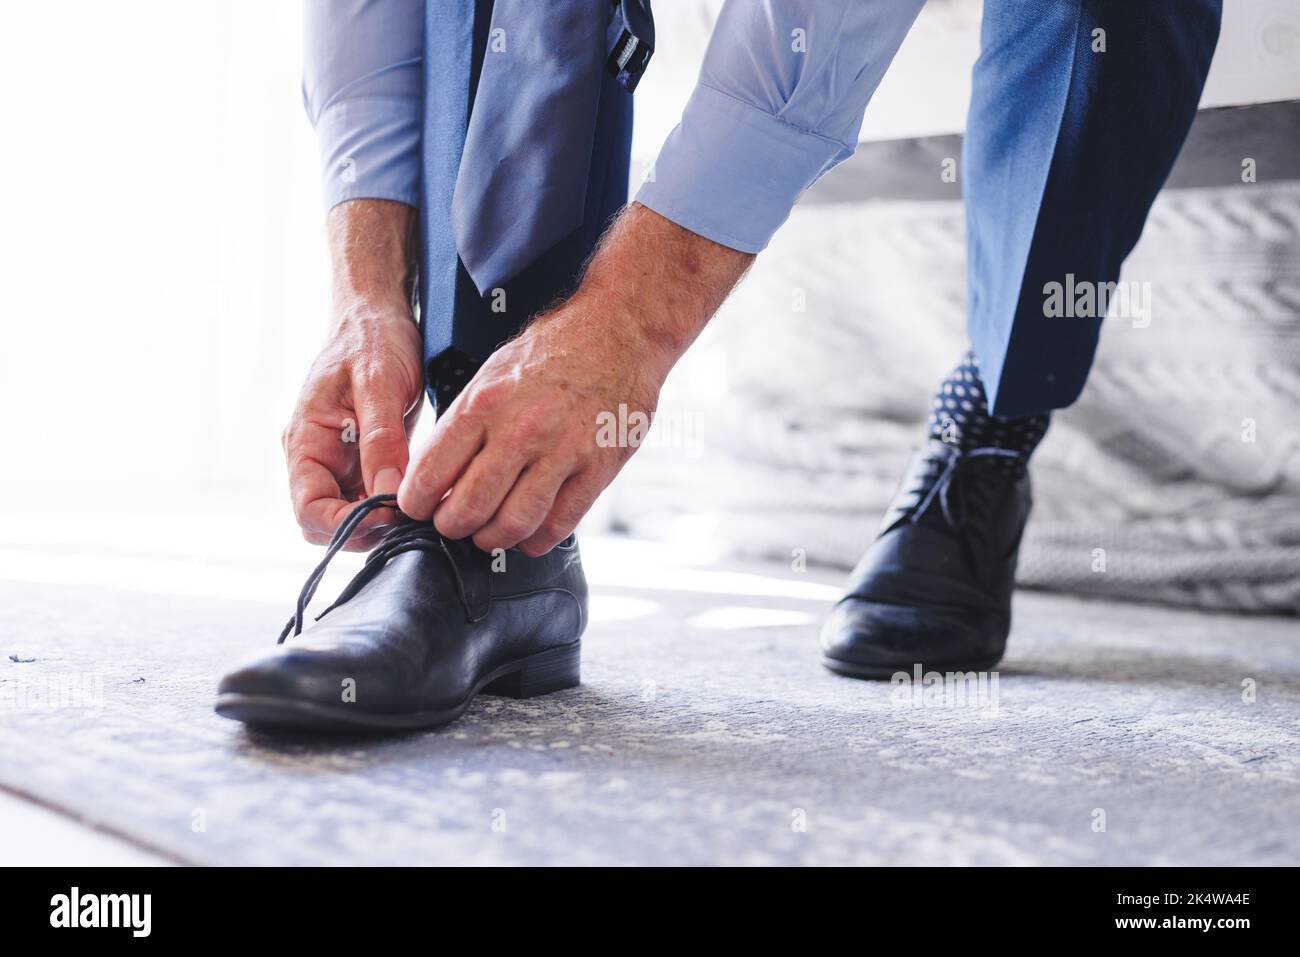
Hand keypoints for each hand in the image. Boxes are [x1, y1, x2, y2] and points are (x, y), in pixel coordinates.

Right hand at [284, 307, 421, 549]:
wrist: (379, 316)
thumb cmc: (371, 339)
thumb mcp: (378, 384)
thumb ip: (381, 440)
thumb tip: (388, 494)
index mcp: (305, 441)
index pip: (308, 508)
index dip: (345, 524)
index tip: (388, 517)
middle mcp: (316, 459)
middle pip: (326, 523)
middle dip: (364, 530)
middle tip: (409, 518)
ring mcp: (339, 463)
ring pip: (350, 517)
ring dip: (380, 523)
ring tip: (418, 509)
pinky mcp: (364, 462)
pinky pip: (371, 500)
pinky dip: (392, 507)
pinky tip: (418, 498)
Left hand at [398, 300, 666, 555]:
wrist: (618, 331)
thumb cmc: (553, 351)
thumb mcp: (492, 374)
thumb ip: (465, 424)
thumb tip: (436, 471)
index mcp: (484, 404)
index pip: (431, 473)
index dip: (416, 503)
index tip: (419, 510)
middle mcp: (520, 430)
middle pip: (469, 508)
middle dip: (452, 527)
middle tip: (454, 526)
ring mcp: (562, 452)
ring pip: (513, 523)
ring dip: (493, 539)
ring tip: (489, 534)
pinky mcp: (597, 468)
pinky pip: (559, 523)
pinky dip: (537, 540)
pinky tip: (529, 535)